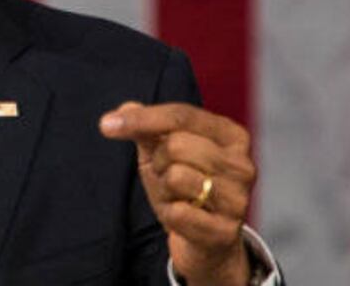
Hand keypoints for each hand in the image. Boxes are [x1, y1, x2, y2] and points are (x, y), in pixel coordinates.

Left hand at [100, 102, 255, 285]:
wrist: (206, 241)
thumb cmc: (183, 188)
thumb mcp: (161, 152)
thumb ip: (146, 128)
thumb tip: (125, 109)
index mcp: (231, 135)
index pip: (181, 115)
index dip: (142, 118)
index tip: (106, 124)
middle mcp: (242, 164)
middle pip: (176, 145)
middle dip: (159, 162)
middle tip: (169, 177)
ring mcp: (238, 198)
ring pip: (176, 176)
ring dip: (164, 189)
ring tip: (178, 197)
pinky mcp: (227, 231)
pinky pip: (178, 212)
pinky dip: (170, 214)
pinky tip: (183, 218)